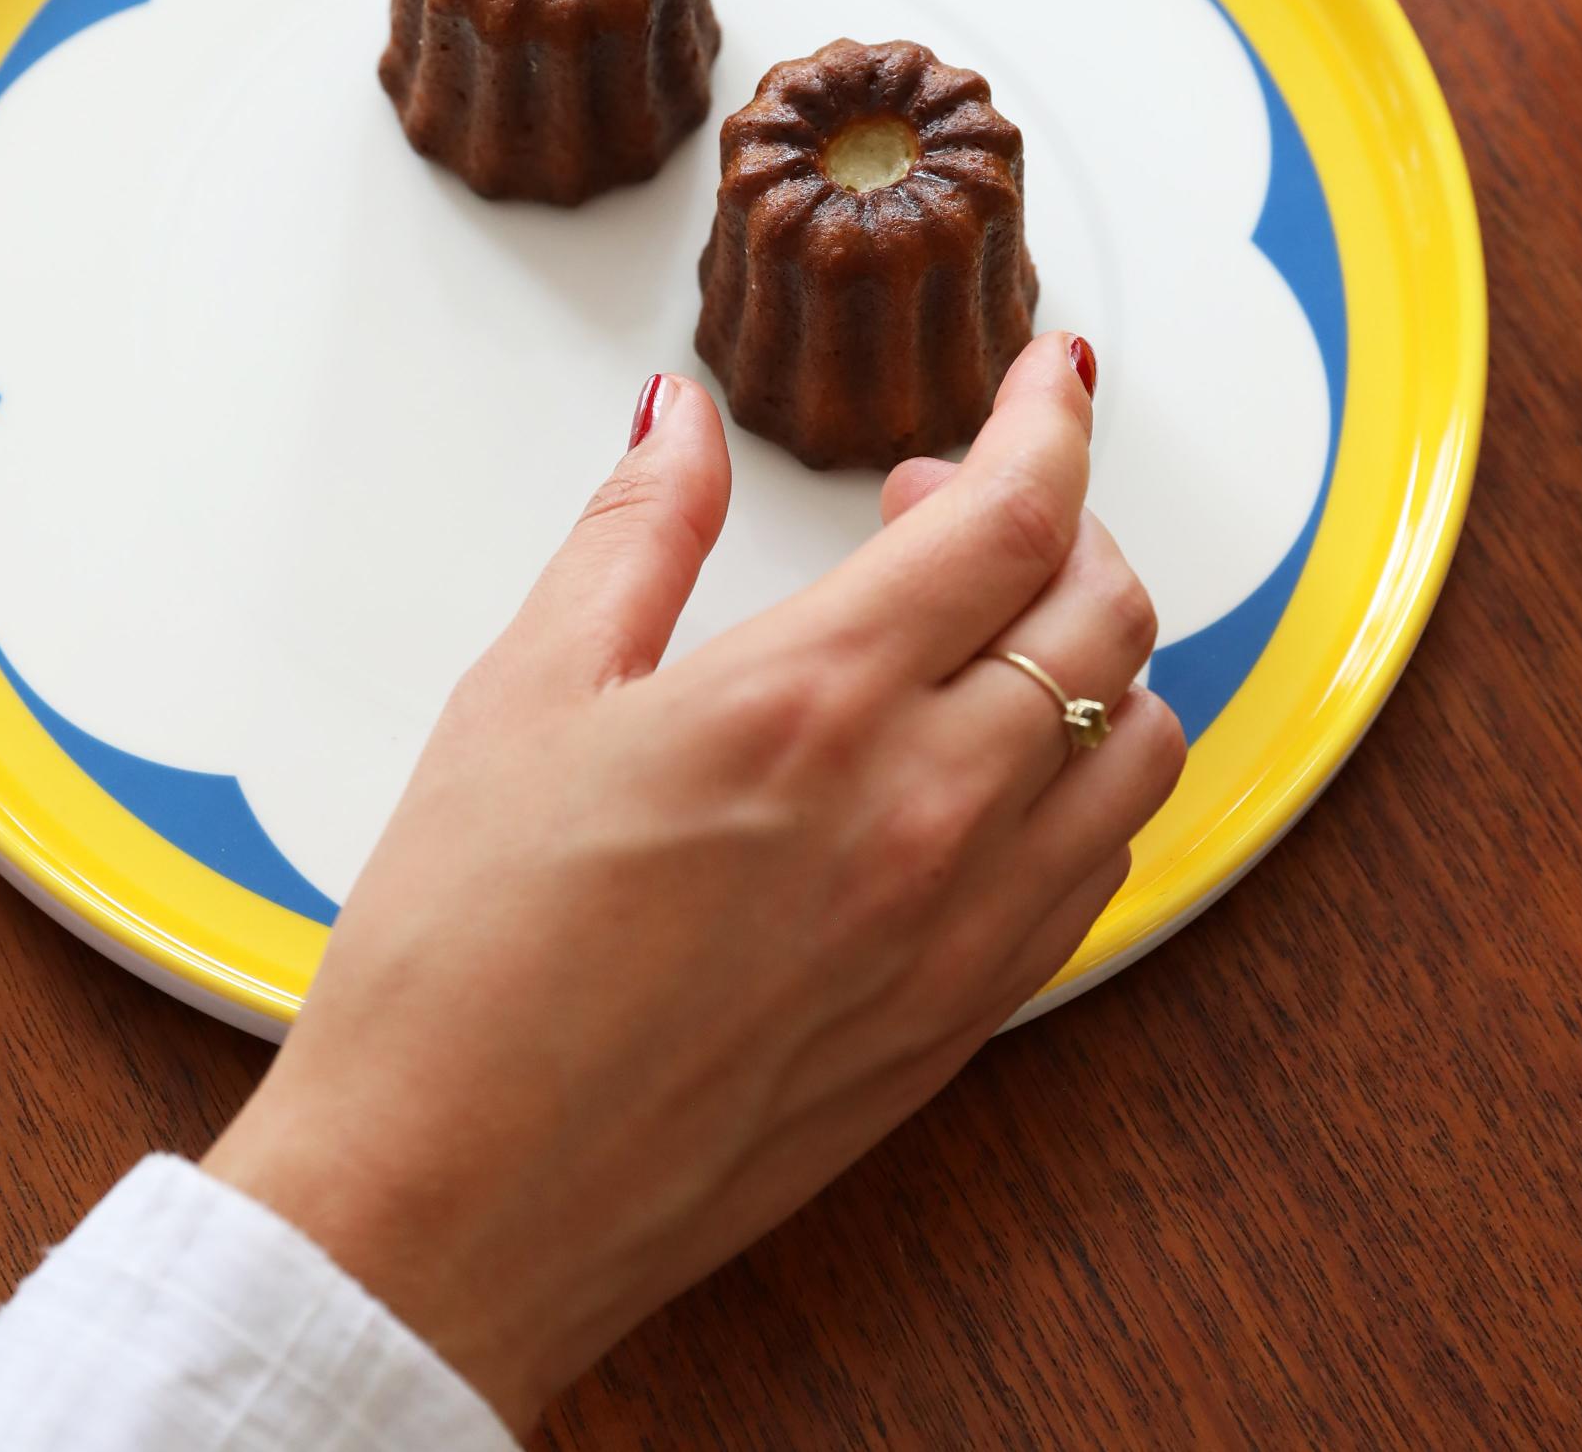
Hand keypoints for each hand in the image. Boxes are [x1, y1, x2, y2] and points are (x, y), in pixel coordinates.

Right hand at [203, 340, 1185, 1432]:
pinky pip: (1096, 877)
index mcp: (811, 703)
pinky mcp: (956, 1031)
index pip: (1015, 518)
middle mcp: (922, 813)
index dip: (1054, 419)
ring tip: (974, 639)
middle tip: (947, 505)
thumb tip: (678, 420)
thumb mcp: (525, 691)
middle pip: (1105, 615)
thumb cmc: (463, 959)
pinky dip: (1080, 785)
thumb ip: (635, 530)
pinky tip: (979, 771)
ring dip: (1091, 656)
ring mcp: (957, 933)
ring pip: (1133, 750)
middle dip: (1062, 521)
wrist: (448, 1206)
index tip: (1058, 375)